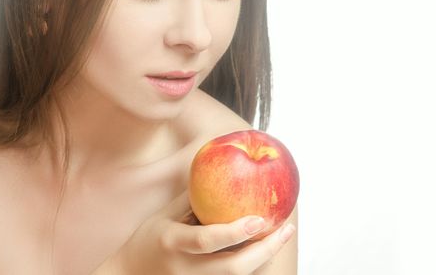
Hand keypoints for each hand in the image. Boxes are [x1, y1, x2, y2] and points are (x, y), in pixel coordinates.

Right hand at [114, 190, 295, 274]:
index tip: (260, 219)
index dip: (235, 232)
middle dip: (265, 250)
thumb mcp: (164, 215)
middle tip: (286, 229)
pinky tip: (265, 251)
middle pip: (233, 268)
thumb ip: (192, 198)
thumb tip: (222, 171)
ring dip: (264, 259)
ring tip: (281, 235)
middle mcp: (185, 269)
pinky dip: (252, 267)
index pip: (207, 241)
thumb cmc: (148, 241)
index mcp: (172, 243)